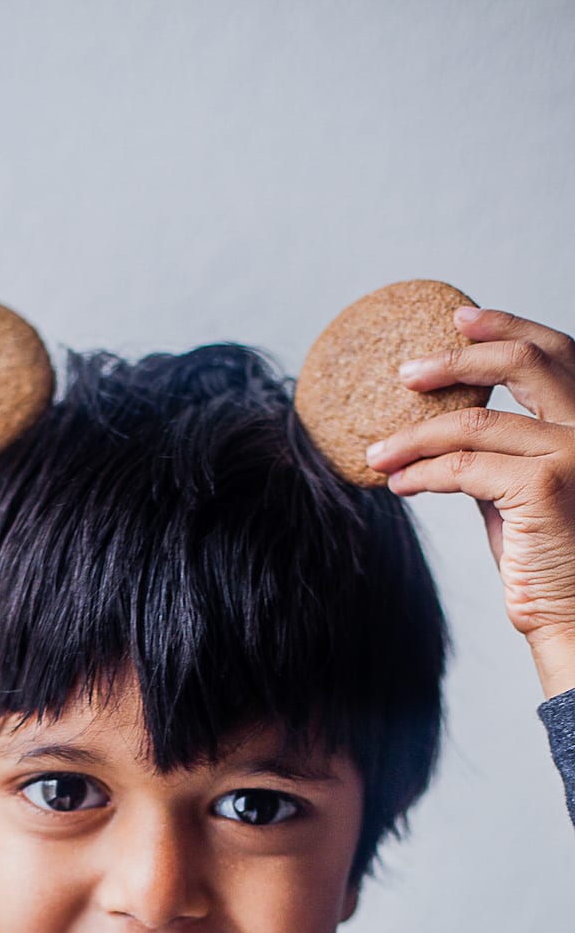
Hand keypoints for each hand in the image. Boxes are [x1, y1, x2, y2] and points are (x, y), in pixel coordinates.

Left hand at [364, 306, 574, 698]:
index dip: (509, 327)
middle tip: (405, 372)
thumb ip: (499, 453)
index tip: (460, 320)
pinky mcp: (545, 484)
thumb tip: (448, 429)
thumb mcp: (522, 490)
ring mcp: (573, 451)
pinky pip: (463, 466)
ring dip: (415, 435)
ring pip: (475, 422)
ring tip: (378, 451)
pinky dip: (422, 471)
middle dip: (457, 359)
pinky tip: (399, 483)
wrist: (570, 612)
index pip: (557, 353)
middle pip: (524, 363)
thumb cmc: (547, 557)